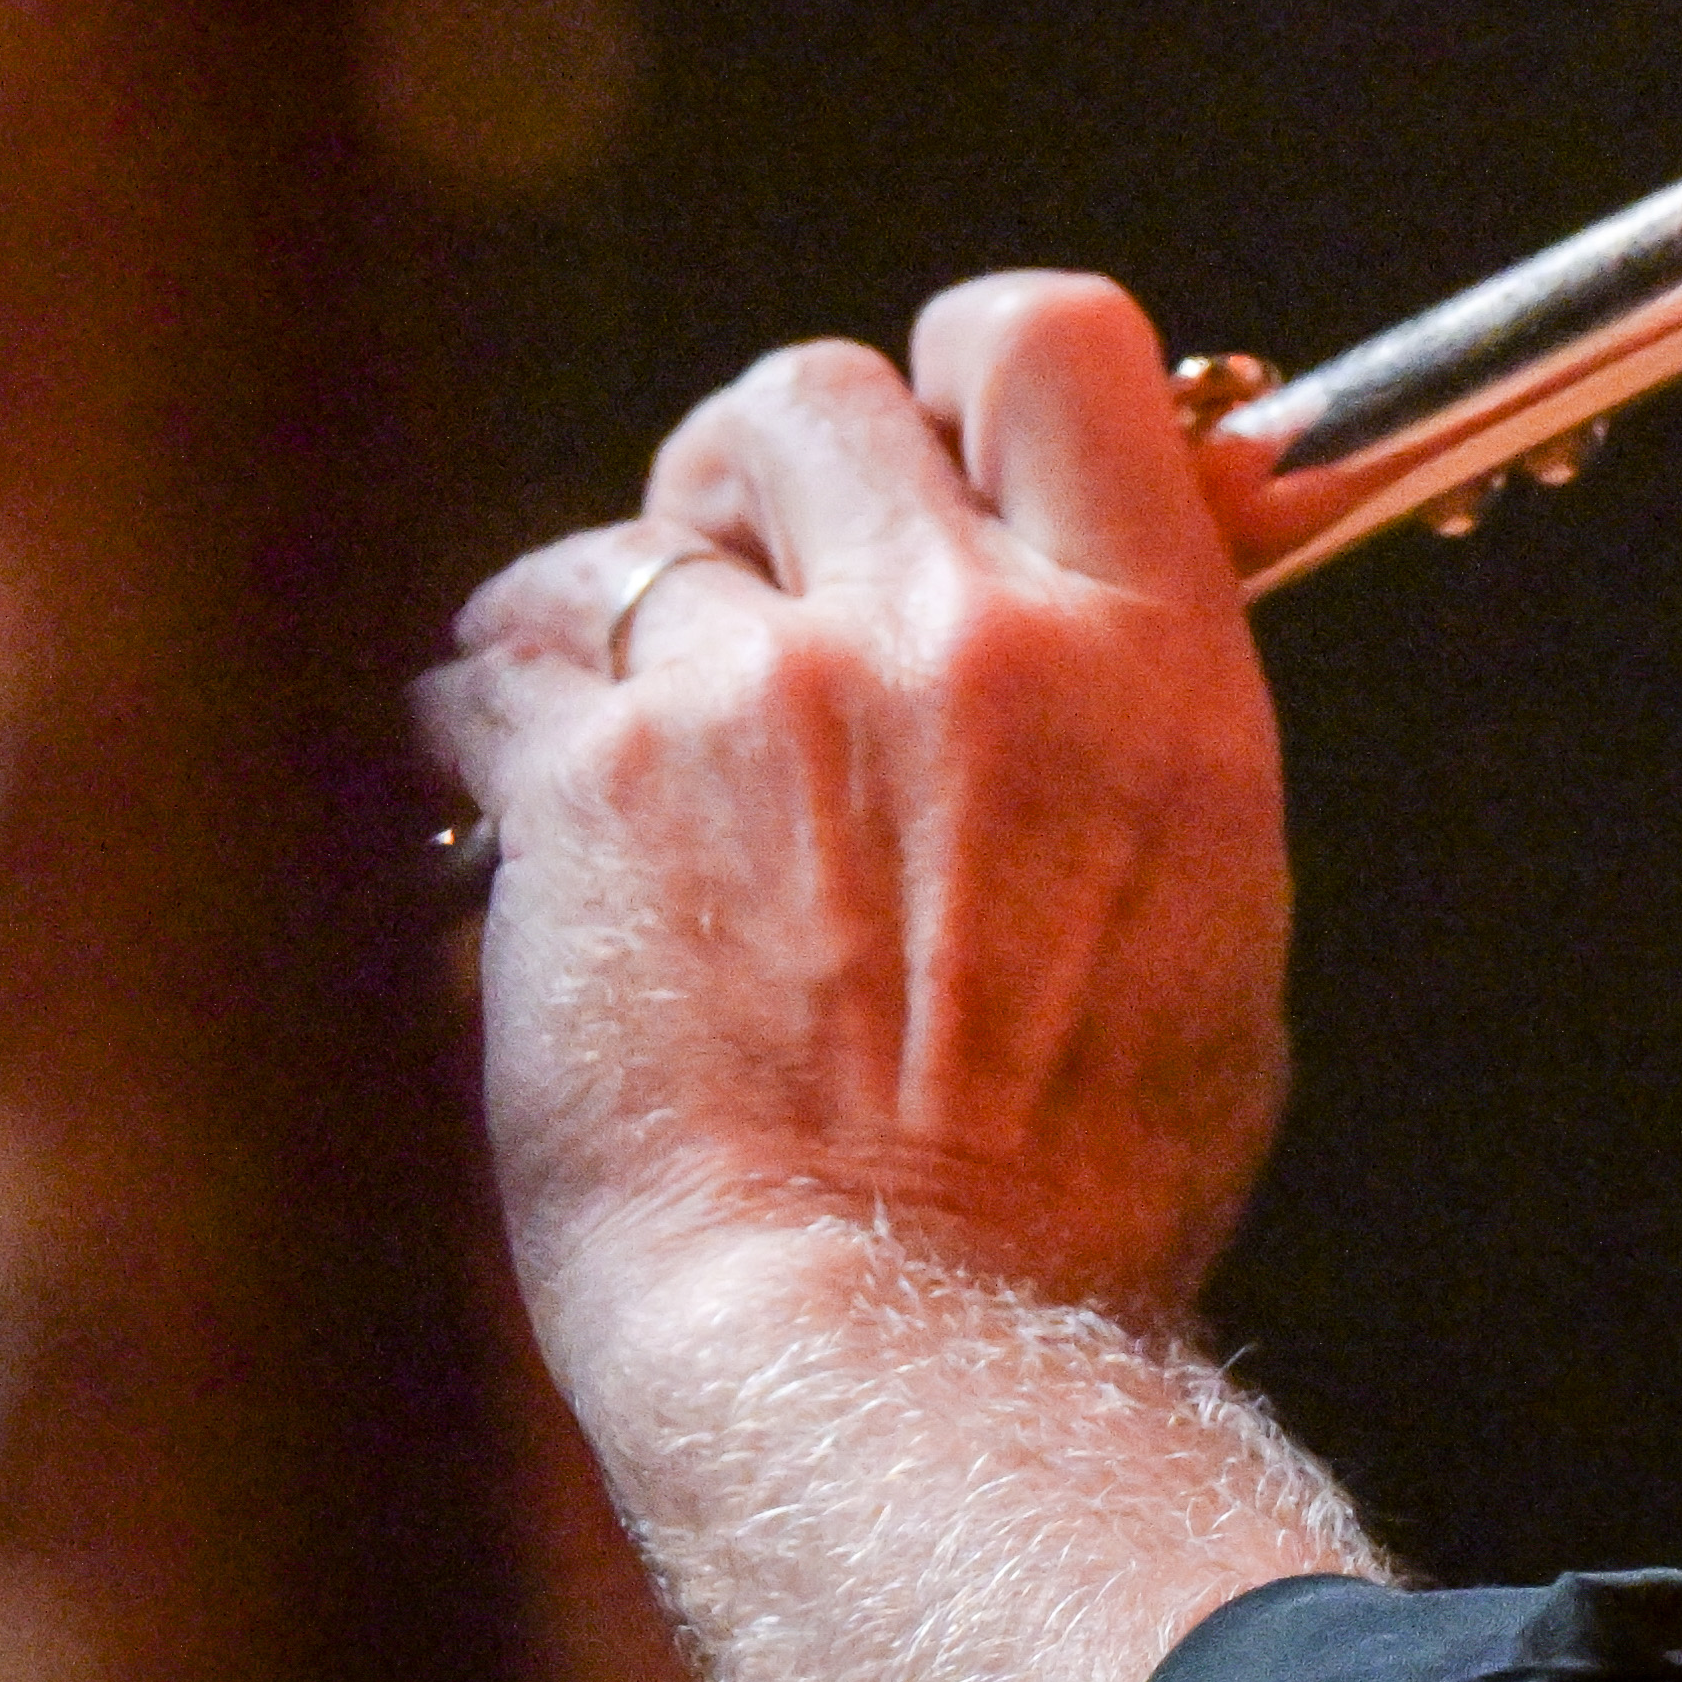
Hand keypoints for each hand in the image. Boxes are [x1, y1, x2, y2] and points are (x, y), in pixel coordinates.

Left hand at [414, 271, 1297, 1393]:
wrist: (902, 1337)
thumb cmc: (1064, 1197)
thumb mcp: (1205, 925)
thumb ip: (1141, 730)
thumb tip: (1103, 610)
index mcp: (1137, 658)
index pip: (1051, 345)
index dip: (959, 367)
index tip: (913, 433)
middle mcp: (954, 636)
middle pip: (811, 392)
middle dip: (754, 479)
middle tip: (733, 590)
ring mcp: (763, 695)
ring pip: (627, 530)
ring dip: (604, 612)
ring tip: (611, 745)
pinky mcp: (594, 778)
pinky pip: (488, 653)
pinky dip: (476, 713)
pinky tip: (492, 799)